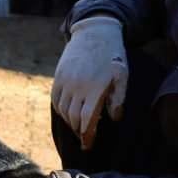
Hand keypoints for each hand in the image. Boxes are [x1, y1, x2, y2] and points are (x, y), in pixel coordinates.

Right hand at [51, 16, 127, 149]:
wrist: (95, 32)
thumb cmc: (113, 56)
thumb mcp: (122, 76)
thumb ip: (118, 98)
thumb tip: (114, 119)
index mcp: (95, 88)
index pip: (87, 119)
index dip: (86, 135)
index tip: (87, 145)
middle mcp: (78, 86)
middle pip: (73, 117)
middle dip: (78, 130)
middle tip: (83, 138)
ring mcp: (66, 81)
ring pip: (63, 109)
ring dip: (69, 121)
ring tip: (77, 126)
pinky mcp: (59, 76)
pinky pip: (56, 99)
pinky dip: (60, 110)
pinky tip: (67, 113)